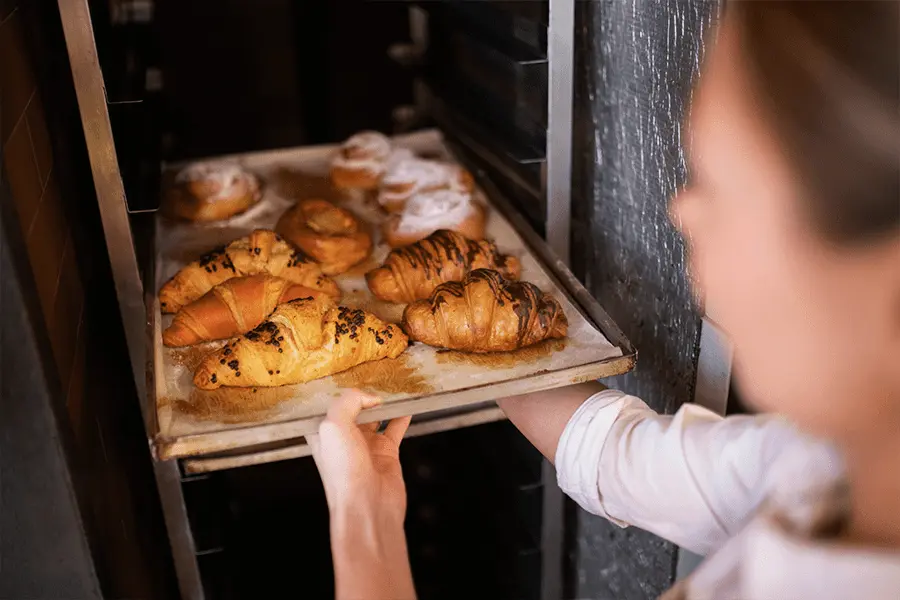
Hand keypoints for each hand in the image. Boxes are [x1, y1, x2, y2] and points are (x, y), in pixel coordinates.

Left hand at [307, 390, 416, 599]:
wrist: (367, 507)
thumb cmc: (343, 474)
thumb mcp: (334, 426)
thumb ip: (348, 401)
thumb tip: (369, 397)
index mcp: (324, 434)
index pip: (328, 404)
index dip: (338, 390)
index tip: (349, 374)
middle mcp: (343, 439)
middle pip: (353, 408)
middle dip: (363, 394)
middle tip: (376, 376)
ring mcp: (366, 445)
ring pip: (376, 415)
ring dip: (384, 402)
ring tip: (394, 386)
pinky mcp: (386, 452)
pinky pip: (396, 427)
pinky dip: (402, 415)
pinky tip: (408, 404)